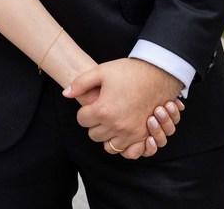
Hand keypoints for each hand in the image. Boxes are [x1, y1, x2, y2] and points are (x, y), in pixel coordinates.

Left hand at [64, 59, 183, 157]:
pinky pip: (128, 150)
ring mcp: (131, 133)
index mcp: (103, 110)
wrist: (157, 74)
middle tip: (100, 112)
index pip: (82, 120)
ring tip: (111, 121)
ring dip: (108, 135)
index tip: (91, 105)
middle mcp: (116, 125)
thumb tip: (65, 93)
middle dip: (94, 124)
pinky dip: (123, 143)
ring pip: (109, 146)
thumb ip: (80, 83)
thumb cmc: (128, 71)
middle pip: (94, 134)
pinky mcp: (143, 135)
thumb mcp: (100, 71)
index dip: (84, 112)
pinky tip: (122, 130)